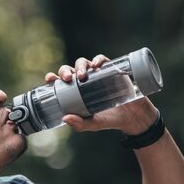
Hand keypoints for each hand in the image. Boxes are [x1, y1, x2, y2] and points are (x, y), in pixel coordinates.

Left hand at [44, 56, 158, 135]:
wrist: (133, 117)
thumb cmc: (111, 119)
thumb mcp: (94, 124)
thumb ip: (80, 124)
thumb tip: (65, 118)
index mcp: (77, 92)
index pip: (62, 82)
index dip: (54, 77)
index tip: (50, 78)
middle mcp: (85, 81)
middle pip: (71, 70)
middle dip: (66, 71)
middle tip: (68, 79)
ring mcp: (98, 75)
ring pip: (84, 63)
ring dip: (80, 65)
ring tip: (83, 75)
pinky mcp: (111, 70)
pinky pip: (102, 60)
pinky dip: (98, 59)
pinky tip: (96, 65)